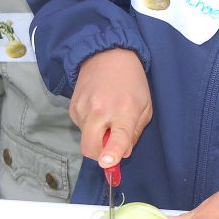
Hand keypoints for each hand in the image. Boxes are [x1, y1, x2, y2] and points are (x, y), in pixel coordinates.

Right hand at [69, 49, 151, 167]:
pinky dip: (90, 124)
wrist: (107, 56)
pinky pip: (81, 127)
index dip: (111, 152)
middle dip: (99, 154)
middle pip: (91, 147)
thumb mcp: (145, 107)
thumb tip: (121, 154)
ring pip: (86, 139)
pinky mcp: (73, 107)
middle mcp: (100, 110)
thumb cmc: (131, 82)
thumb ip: (135, 134)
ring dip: (97, 134)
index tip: (107, 162)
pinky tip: (97, 108)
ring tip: (107, 114)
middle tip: (110, 144)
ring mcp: (83, 108)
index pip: (117, 137)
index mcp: (124, 110)